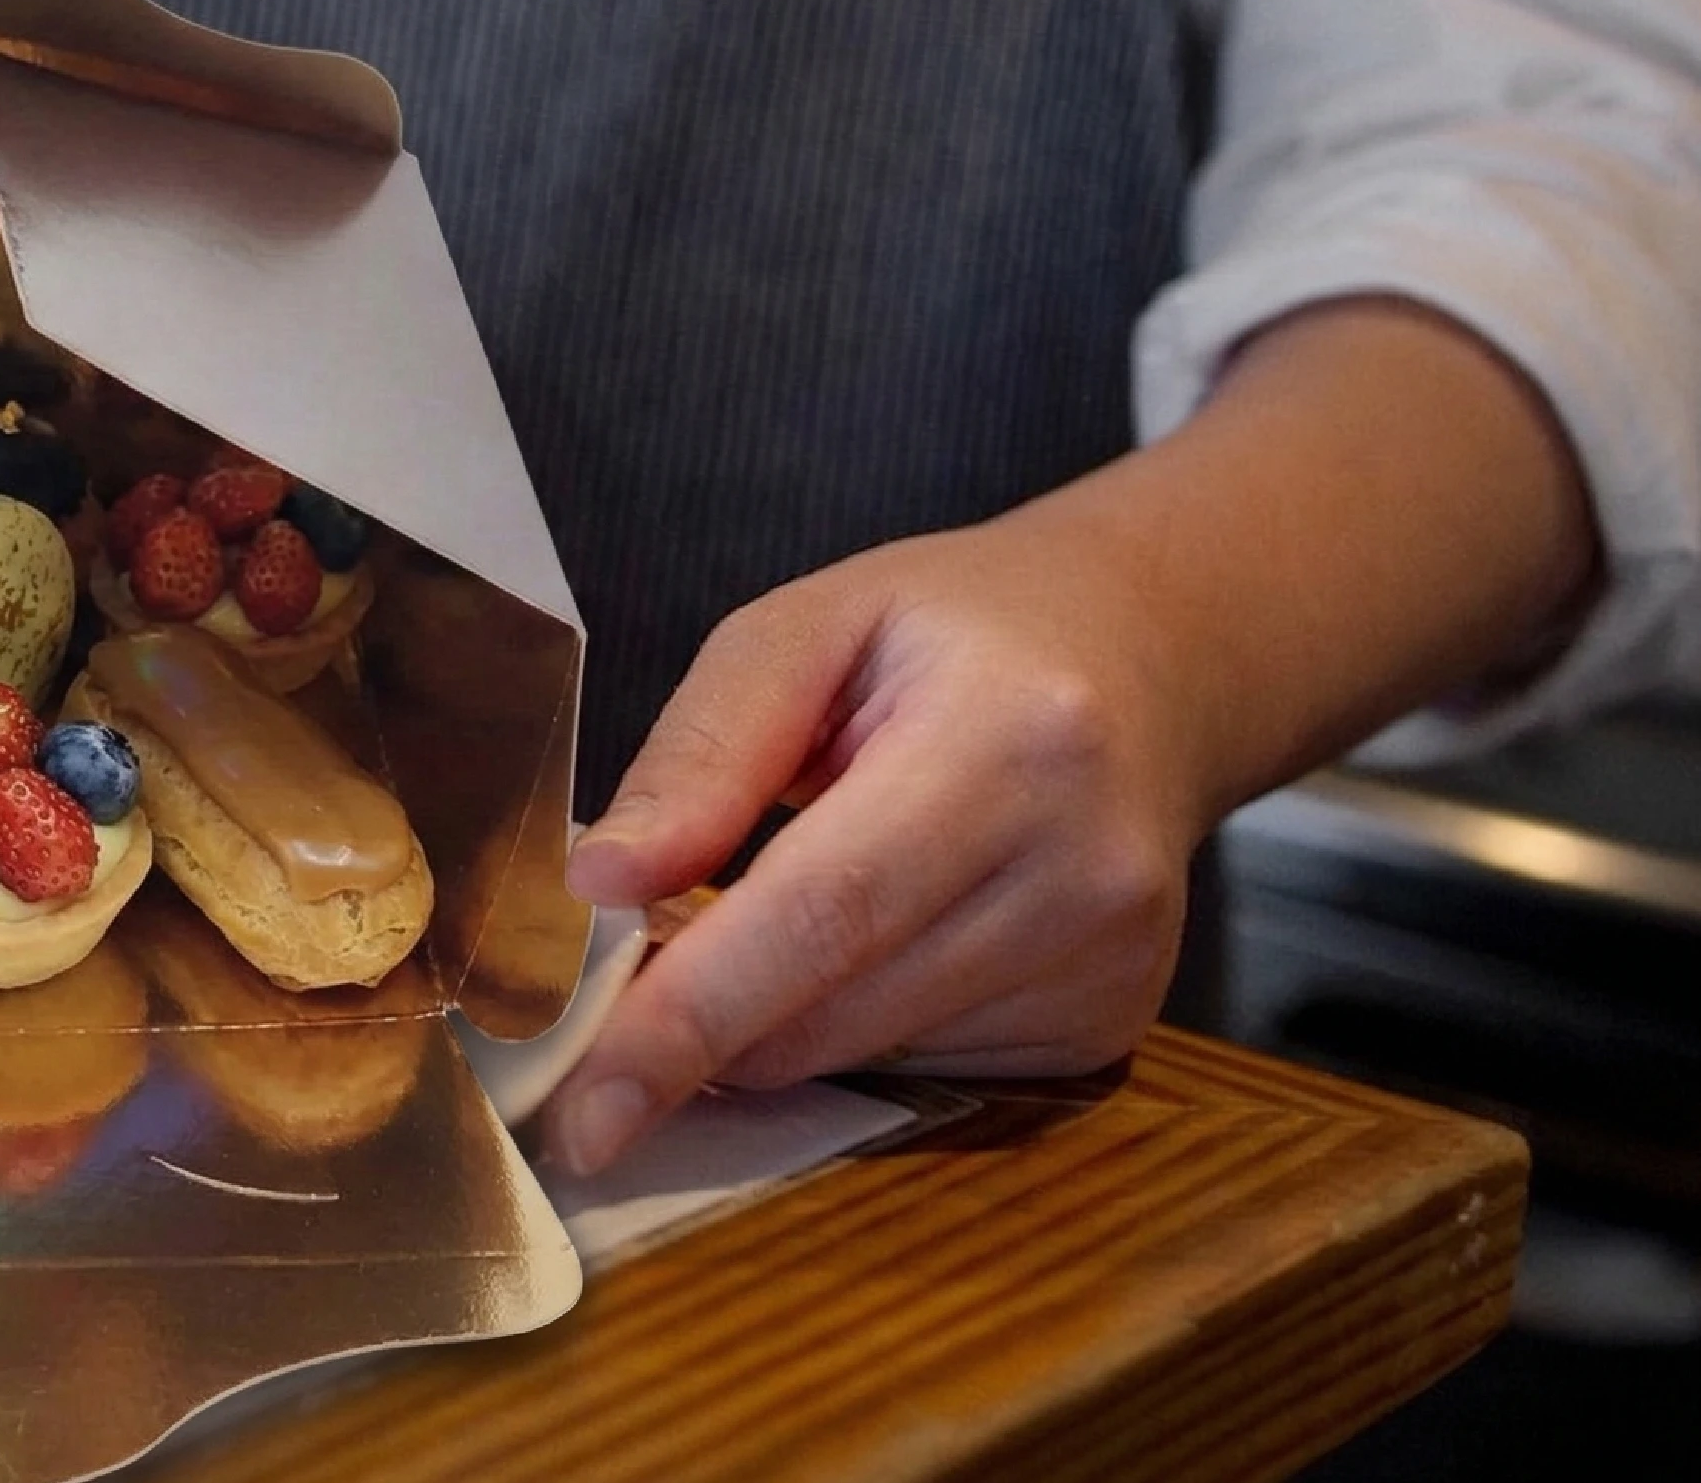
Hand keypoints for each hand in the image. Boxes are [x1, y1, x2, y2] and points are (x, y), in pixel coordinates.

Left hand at [541, 511, 1213, 1174]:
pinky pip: (918, 1070)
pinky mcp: (1105, 1026)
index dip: (692, 1015)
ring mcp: (1108, 965)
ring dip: (771, 1020)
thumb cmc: (952, 634)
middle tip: (607, 1000)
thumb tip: (601, 884)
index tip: (586, 1106)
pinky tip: (873, 935)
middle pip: (834, 1010)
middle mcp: (1083, 870)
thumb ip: (703, 750)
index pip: (824, 912)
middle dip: (697, 1029)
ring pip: (864, 1059)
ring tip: (770, 910)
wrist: (1147, 659)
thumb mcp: (809, 628)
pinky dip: (850, 1024)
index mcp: (1009, 741)